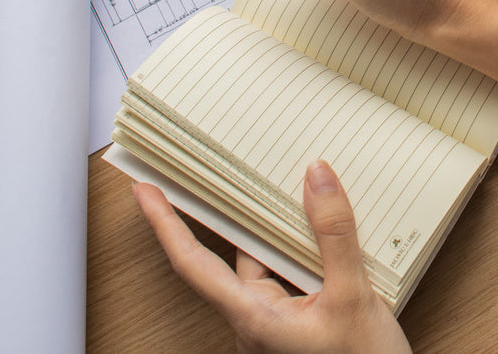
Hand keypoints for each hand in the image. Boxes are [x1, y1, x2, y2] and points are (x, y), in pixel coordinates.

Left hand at [132, 160, 410, 353]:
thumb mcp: (353, 296)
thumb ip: (333, 235)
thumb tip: (316, 178)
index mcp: (253, 318)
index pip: (193, 264)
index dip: (164, 225)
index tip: (144, 192)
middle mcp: (255, 322)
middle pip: (232, 257)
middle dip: (229, 215)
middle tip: (216, 173)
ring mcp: (275, 325)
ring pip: (264, 265)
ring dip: (276, 232)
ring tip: (293, 192)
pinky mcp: (296, 324)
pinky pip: (287, 278)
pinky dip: (298, 251)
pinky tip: (320, 231)